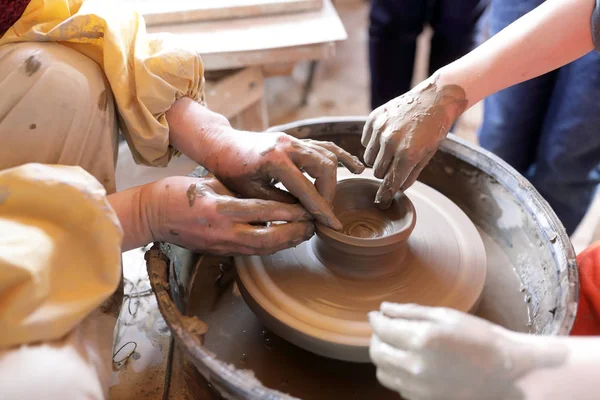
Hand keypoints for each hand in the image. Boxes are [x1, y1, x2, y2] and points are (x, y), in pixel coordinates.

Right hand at [142, 175, 314, 254]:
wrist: (151, 215)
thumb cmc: (177, 193)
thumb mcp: (210, 183)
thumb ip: (238, 192)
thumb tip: (270, 196)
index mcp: (220, 209)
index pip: (264, 211)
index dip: (290, 211)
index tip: (310, 207)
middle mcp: (223, 231)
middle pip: (269, 238)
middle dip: (295, 233)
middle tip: (315, 224)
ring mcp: (221, 244)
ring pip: (262, 249)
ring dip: (287, 243)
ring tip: (306, 233)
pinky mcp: (220, 251)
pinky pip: (251, 251)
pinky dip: (272, 246)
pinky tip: (284, 240)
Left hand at [200, 129, 364, 230]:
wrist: (222, 145)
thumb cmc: (231, 171)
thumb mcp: (251, 194)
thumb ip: (280, 205)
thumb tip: (305, 218)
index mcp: (275, 159)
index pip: (307, 188)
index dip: (321, 209)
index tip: (332, 225)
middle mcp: (288, 145)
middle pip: (325, 167)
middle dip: (329, 193)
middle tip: (323, 213)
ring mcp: (294, 140)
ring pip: (328, 155)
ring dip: (335, 178)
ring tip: (336, 198)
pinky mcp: (296, 140)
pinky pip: (324, 146)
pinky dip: (340, 156)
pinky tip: (355, 167)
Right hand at [362, 76, 466, 207]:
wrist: (434, 98)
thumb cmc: (434, 128)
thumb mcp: (427, 155)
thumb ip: (411, 174)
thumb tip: (396, 190)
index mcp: (408, 153)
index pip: (390, 183)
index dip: (385, 196)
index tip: (382, 203)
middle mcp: (391, 141)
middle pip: (377, 172)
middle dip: (384, 173)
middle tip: (394, 165)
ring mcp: (381, 129)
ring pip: (368, 159)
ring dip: (377, 159)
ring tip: (390, 150)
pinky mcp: (374, 118)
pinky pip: (365, 141)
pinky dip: (373, 144)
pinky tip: (386, 137)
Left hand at [369, 303, 566, 399]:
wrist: (506, 373)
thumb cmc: (479, 338)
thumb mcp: (445, 316)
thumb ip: (410, 312)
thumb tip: (384, 309)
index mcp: (421, 340)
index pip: (382, 329)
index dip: (375, 319)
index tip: (376, 314)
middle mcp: (415, 366)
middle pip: (376, 352)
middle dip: (376, 337)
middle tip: (385, 328)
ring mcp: (419, 387)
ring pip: (382, 373)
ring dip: (383, 357)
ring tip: (396, 346)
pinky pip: (397, 386)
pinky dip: (396, 373)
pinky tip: (410, 362)